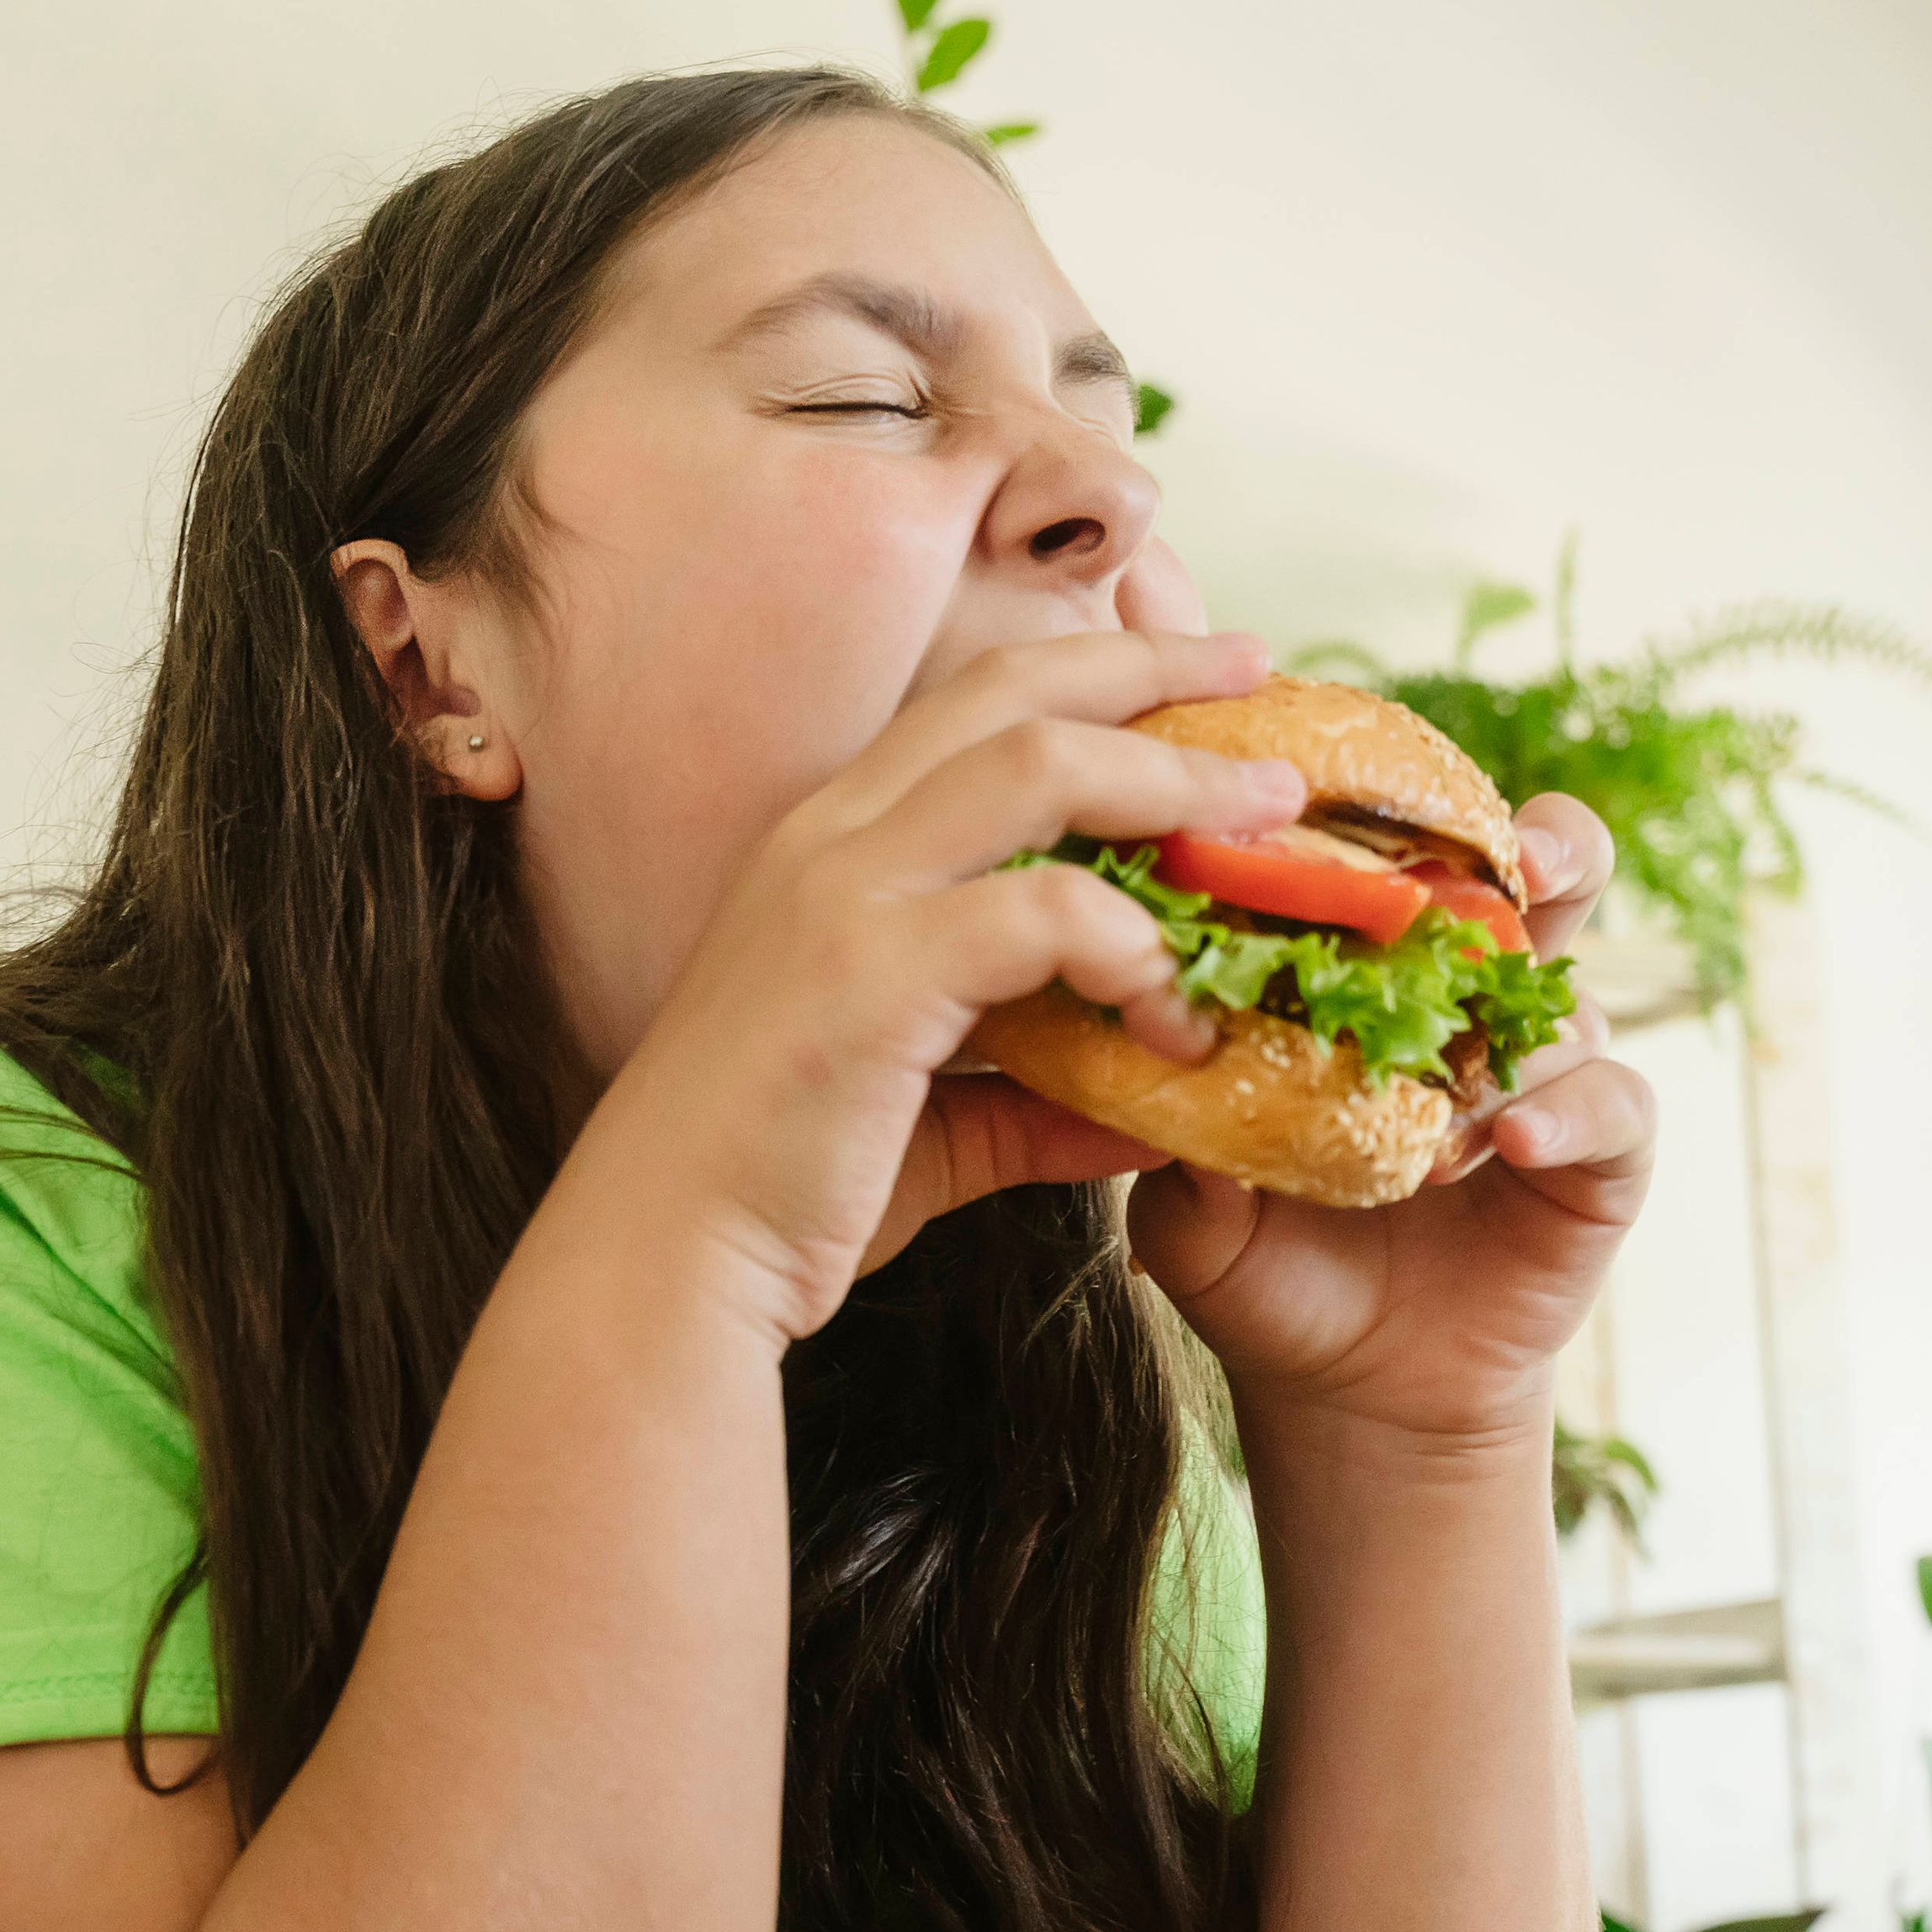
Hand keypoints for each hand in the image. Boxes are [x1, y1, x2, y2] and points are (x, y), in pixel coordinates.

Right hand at [566, 627, 1299, 1344]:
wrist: (661, 1263)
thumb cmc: (776, 1196)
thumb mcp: (931, 1124)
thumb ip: (1035, 1100)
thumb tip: (1154, 1116)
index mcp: (827, 845)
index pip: (973, 707)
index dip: (1095, 673)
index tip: (1201, 677)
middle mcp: (827, 836)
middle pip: (1014, 690)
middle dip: (1151, 668)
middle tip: (1257, 670)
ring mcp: (842, 892)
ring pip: (1040, 763)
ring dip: (1172, 782)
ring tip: (1270, 816)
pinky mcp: (868, 969)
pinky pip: (1042, 911)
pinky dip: (1133, 950)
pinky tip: (1175, 1018)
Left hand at [1123, 792, 1650, 1445]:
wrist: (1344, 1389)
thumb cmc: (1262, 1263)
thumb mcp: (1195, 1203)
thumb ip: (1181, 1131)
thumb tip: (1154, 1057)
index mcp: (1380, 980)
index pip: (1409, 866)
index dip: (1407, 817)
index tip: (1379, 794)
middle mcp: (1474, 1004)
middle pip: (1541, 880)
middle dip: (1545, 848)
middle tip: (1522, 862)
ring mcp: (1544, 1073)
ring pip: (1573, 998)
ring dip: (1510, 1037)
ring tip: (1444, 1111)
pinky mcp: (1601, 1155)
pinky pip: (1616, 1104)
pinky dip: (1572, 1112)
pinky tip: (1518, 1140)